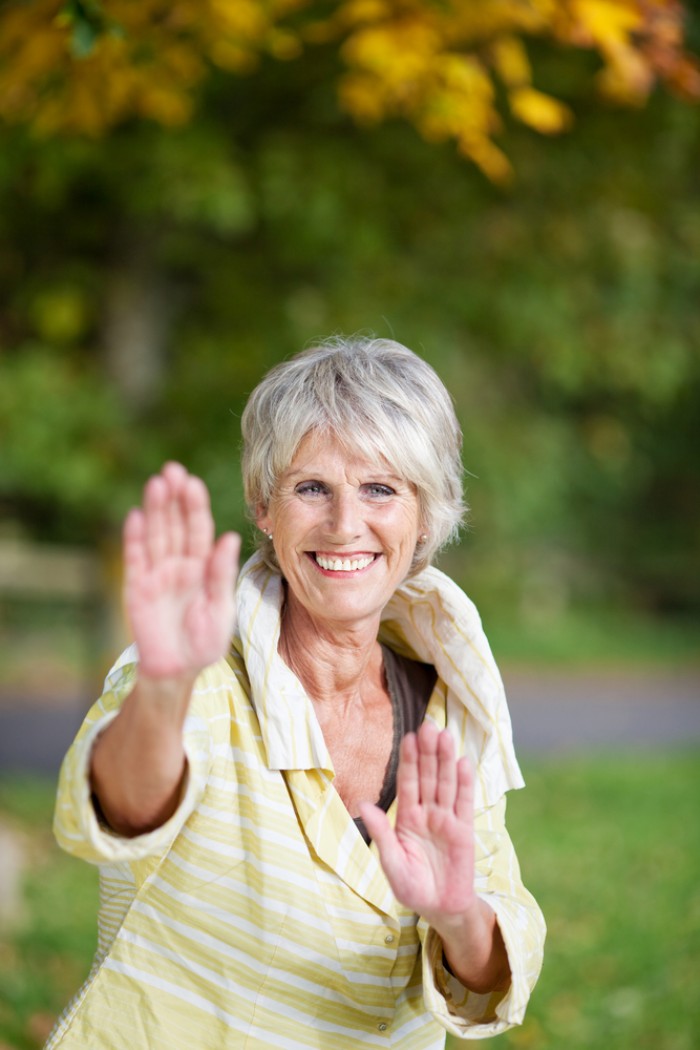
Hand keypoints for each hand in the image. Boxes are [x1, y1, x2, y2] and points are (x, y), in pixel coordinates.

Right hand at [123, 462, 239, 678]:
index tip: (193, 483)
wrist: (178, 669)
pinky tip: (135, 516)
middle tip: (172, 470)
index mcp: (202, 566)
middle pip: (175, 524)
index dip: (195, 506)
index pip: (198, 529)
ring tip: (156, 484)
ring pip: (156, 534)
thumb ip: (221, 573)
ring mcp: (156, 573)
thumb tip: (228, 538)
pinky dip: (135, 538)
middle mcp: (179, 563)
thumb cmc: (205, 641)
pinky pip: (136, 558)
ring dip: (155, 510)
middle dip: (174, 498)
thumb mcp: (220, 608)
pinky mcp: (137, 586)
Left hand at [359, 722, 475, 925]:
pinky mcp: (464, 830)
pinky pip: (464, 803)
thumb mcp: (392, 864)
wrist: (441, 909)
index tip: (409, 737)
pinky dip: (465, 783)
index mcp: (407, 819)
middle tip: (429, 725)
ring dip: (446, 760)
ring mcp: (447, 820)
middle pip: (428, 777)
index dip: (409, 760)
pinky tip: (464, 762)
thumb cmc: (413, 888)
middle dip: (428, 752)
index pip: (408, 783)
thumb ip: (382, 834)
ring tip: (446, 735)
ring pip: (446, 784)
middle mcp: (427, 813)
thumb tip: (363, 804)